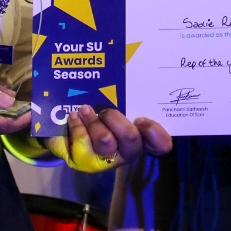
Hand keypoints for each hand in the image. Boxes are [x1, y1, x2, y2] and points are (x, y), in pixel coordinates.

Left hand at [45, 105, 171, 171]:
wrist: (69, 128)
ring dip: (93, 122)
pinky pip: (81, 147)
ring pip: (105, 142)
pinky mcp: (84, 162)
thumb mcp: (115, 101)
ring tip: (84, 109)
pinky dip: (77, 128)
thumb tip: (125, 68)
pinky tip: (73, 118)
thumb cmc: (101, 109)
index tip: (141, 118)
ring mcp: (106, 158)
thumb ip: (125, 95)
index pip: (160, 143)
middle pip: (131, 139)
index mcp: (140, 135)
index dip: (154, 133)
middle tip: (105, 110)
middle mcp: (126, 150)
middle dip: (116, 119)